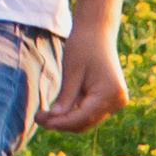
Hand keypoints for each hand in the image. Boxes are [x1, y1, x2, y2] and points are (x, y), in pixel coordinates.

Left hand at [41, 0, 130, 131]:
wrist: (97, 32)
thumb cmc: (83, 47)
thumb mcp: (71, 71)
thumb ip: (66, 96)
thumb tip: (55, 119)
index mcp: (110, 92)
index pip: (83, 116)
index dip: (61, 122)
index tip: (42, 121)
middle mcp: (118, 100)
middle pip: (86, 121)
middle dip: (62, 123)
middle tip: (38, 118)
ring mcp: (116, 101)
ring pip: (88, 119)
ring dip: (67, 120)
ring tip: (43, 116)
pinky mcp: (111, 99)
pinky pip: (91, 111)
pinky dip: (75, 112)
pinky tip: (56, 111)